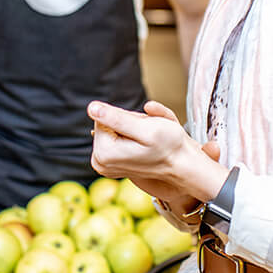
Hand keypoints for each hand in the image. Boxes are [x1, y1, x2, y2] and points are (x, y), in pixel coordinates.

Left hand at [90, 99, 228, 203]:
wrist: (182, 165)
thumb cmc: (169, 146)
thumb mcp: (145, 128)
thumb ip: (116, 118)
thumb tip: (91, 108)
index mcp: (104, 153)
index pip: (102, 116)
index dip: (125, 117)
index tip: (142, 128)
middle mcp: (99, 162)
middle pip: (106, 123)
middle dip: (126, 122)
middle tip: (146, 133)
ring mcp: (103, 165)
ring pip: (112, 130)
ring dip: (130, 129)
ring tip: (147, 140)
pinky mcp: (108, 164)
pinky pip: (115, 138)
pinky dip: (129, 136)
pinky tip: (142, 146)